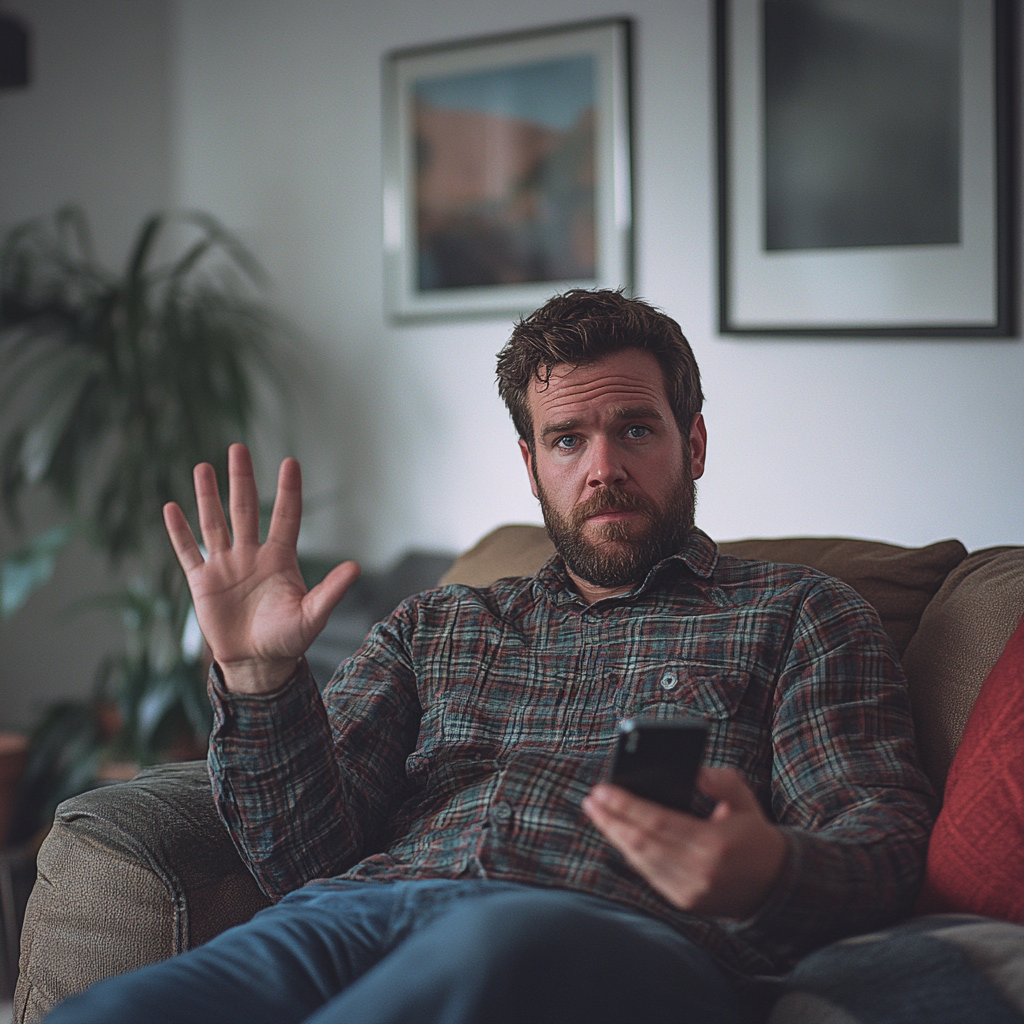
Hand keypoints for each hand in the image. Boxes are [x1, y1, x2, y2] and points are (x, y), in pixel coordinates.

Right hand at [163, 443, 359, 693]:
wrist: (257, 664)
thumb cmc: (288, 640)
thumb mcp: (312, 615)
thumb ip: (331, 591)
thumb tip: (356, 567)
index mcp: (280, 559)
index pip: (285, 516)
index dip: (287, 491)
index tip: (290, 462)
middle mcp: (252, 555)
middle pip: (245, 509)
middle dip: (241, 479)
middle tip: (238, 448)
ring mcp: (226, 566)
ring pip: (215, 523)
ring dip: (208, 496)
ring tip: (203, 467)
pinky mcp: (203, 582)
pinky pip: (189, 552)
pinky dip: (179, 532)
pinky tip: (171, 508)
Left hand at [582, 766, 787, 918]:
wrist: (775, 885)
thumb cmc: (754, 834)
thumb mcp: (744, 799)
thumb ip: (719, 780)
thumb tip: (692, 770)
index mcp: (714, 843)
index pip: (658, 822)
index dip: (626, 806)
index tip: (601, 790)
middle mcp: (698, 871)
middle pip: (642, 842)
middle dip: (611, 819)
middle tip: (591, 799)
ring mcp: (690, 890)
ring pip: (641, 860)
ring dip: (614, 835)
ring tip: (597, 813)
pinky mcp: (684, 901)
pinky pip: (648, 873)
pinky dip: (630, 853)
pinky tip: (617, 834)